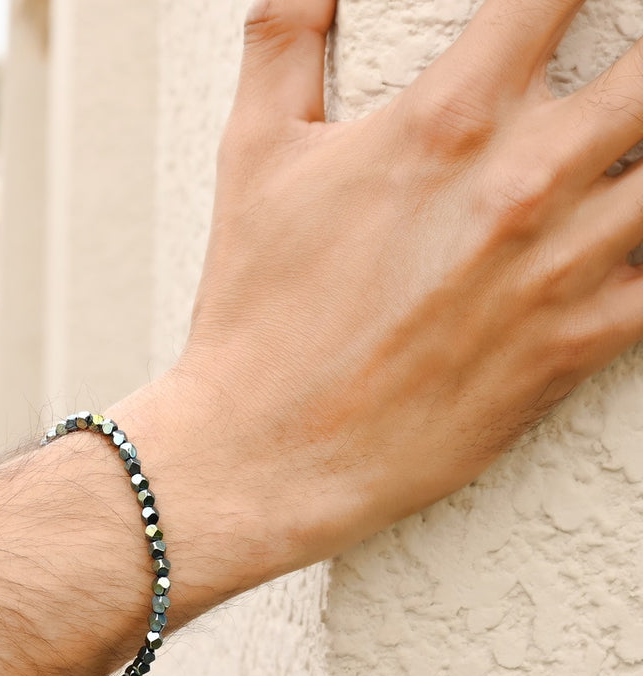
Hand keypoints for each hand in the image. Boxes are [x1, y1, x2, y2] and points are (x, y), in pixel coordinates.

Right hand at [165, 0, 642, 587]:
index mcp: (448, 118)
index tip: (564, 9)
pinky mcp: (572, 348)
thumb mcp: (253, 156)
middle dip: (641, 58)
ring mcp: (559, 268)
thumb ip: (284, 39)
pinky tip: (631, 245)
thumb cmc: (256, 315)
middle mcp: (523, 180)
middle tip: (619, 74)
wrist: (267, 449)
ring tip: (615, 161)